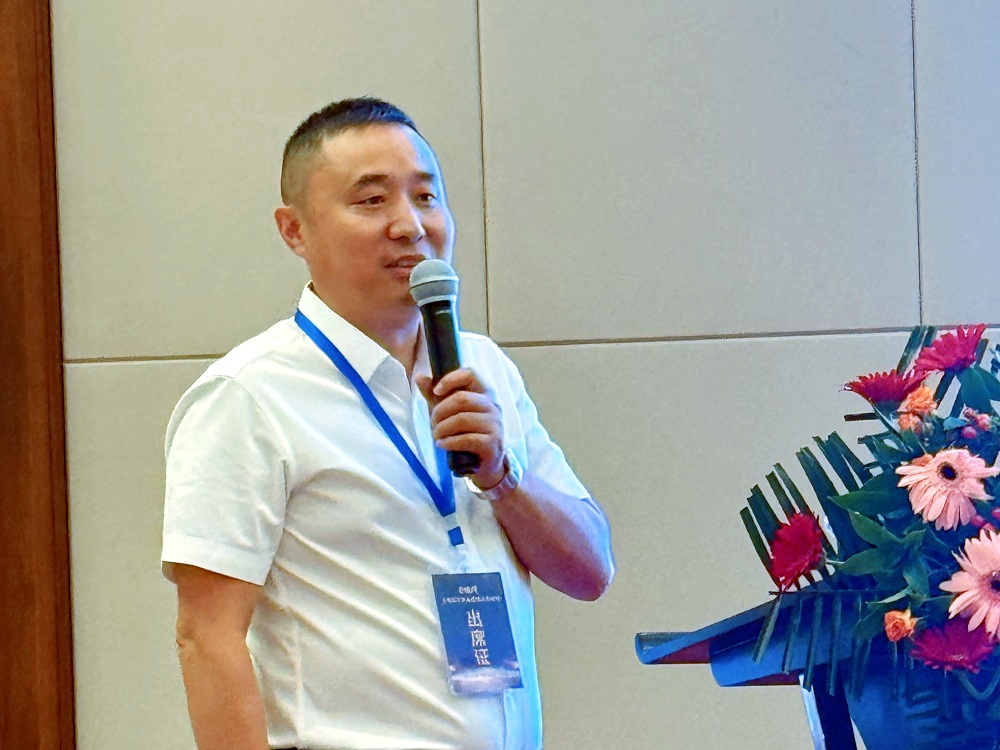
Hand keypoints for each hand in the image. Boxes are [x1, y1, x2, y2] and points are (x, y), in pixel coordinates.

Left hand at [415, 369, 505, 488]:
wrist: (483, 466)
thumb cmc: (466, 434)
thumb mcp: (450, 413)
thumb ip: (435, 396)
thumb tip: (419, 377)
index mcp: (483, 394)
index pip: (470, 374)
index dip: (451, 379)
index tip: (436, 391)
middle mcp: (492, 407)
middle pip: (462, 398)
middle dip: (440, 411)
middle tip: (433, 423)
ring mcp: (495, 425)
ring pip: (462, 419)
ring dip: (442, 429)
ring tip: (436, 436)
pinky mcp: (492, 443)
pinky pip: (467, 439)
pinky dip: (450, 442)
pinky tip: (442, 445)